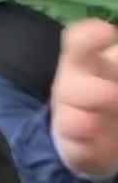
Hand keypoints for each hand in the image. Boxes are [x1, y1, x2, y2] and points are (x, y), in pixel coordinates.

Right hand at [52, 19, 117, 177]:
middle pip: (70, 85)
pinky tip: (101, 142)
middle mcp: (71, 87)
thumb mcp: (112, 68)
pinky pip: (78, 150)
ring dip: (84, 123)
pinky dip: (90, 149)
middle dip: (92, 92)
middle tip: (116, 94)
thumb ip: (117, 58)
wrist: (93, 128)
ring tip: (97, 123)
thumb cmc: (105, 84)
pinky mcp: (74, 147)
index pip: (77, 43)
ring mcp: (69, 117)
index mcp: (83, 61)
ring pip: (68, 120)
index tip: (107, 32)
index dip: (88, 38)